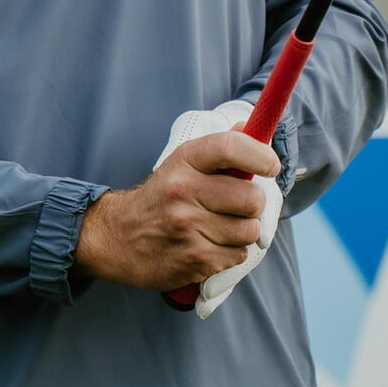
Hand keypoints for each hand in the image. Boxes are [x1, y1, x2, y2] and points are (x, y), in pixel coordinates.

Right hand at [75, 109, 281, 294]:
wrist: (116, 238)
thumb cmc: (160, 198)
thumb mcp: (181, 164)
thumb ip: (219, 149)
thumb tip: (252, 126)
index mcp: (184, 161)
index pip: (230, 148)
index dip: (259, 155)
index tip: (271, 166)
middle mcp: (184, 192)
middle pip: (251, 198)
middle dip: (254, 204)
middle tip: (241, 205)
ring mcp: (188, 228)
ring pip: (250, 231)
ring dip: (244, 231)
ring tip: (223, 227)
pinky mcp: (193, 259)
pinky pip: (238, 255)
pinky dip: (231, 252)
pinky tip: (212, 245)